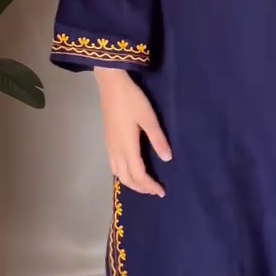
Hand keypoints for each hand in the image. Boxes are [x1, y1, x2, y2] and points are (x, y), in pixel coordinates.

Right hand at [95, 68, 171, 196]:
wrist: (111, 84)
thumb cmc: (131, 99)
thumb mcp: (148, 117)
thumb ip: (157, 138)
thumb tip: (167, 159)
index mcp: (127, 147)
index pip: (138, 175)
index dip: (149, 186)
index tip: (161, 191)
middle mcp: (116, 150)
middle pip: (126, 178)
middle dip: (140, 188)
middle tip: (154, 190)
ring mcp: (110, 145)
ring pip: (118, 173)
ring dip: (130, 182)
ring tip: (143, 183)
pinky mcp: (107, 139)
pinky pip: (113, 165)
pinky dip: (123, 173)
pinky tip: (130, 168)